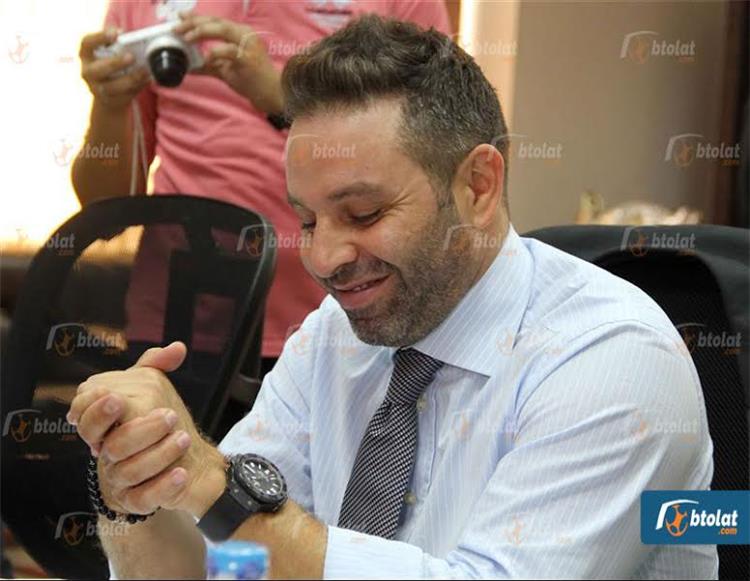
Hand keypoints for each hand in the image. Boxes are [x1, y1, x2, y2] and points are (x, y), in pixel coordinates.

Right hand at [68, 342, 225, 515]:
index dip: (98, 411)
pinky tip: (180, 473)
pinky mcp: (138, 501)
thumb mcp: (150, 390)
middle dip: (137, 430)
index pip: (87, 419)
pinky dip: (163, 485)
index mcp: (105, 428)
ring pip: (129, 472)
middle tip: (169, 416)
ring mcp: (120, 480)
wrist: (182, 464)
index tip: (120, 399)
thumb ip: (155, 367)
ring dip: (159, 453)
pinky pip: (145, 499)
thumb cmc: (156, 425)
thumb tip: (177, 348)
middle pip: (110, 445)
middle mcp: (108, 455)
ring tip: (184, 438)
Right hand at [80, 28, 150, 111]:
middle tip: (131, 57)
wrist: (108, 95)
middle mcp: (87, 72)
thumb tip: (139, 43)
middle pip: (99, 69)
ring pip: (114, 86)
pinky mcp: (110, 100)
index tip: (117, 33)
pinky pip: (125, 94)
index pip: (87, 43)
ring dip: (132, 78)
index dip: (100, 37)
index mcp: (86, 54)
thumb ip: (120, 47)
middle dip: (116, 63)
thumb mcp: (110, 54)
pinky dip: (138, 87)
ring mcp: (97, 88)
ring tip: (146, 71)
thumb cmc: (112, 66)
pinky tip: (147, 79)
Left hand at [175, 13, 283, 113]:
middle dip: (194, 23)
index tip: (180, 18)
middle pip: (216, 21)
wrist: (272, 93)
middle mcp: (244, 34)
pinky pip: (228, 50)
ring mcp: (247, 45)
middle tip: (177, 29)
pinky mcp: (248, 58)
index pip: (215, 21)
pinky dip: (214, 52)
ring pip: (222, 29)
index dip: (196, 18)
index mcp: (240, 33)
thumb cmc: (252, 80)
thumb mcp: (226, 70)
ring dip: (201, 32)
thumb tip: (188, 67)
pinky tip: (205, 58)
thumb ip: (209, 65)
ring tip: (186, 38)